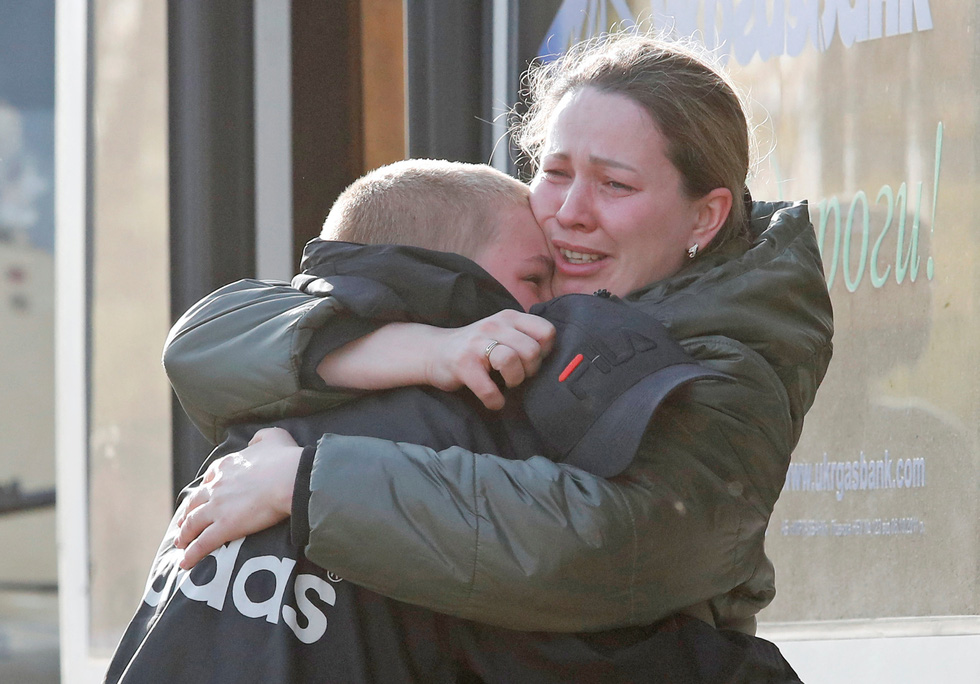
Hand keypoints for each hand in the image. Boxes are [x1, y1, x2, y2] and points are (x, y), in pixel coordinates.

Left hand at [175, 427, 302, 569]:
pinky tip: (185, 563)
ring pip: (193, 523)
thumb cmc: (285, 458)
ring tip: (181, 543)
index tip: (201, 498)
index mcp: (226, 465)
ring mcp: (217, 506)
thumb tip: (254, 442)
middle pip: (195, 502)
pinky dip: (192, 554)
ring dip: (185, 534)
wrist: (290, 478)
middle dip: (186, 514)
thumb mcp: (272, 437)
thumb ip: (259, 438)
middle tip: (183, 524)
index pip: (208, 479)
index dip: (203, 491)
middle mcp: (216, 485)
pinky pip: (203, 543)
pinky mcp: (224, 526)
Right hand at [424, 310, 555, 409]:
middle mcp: (494, 325)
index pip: (547, 332)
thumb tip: (557, 362)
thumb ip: (526, 338)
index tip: (530, 361)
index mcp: (509, 317)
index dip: (545, 353)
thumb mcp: (503, 333)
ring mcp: (477, 344)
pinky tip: (493, 400)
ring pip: (512, 362)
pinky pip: (489, 389)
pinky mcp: (463, 364)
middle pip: (532, 351)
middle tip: (517, 376)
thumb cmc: (476, 348)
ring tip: (506, 384)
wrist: (433, 352)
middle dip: (529, 371)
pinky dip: (495, 401)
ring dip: (514, 381)